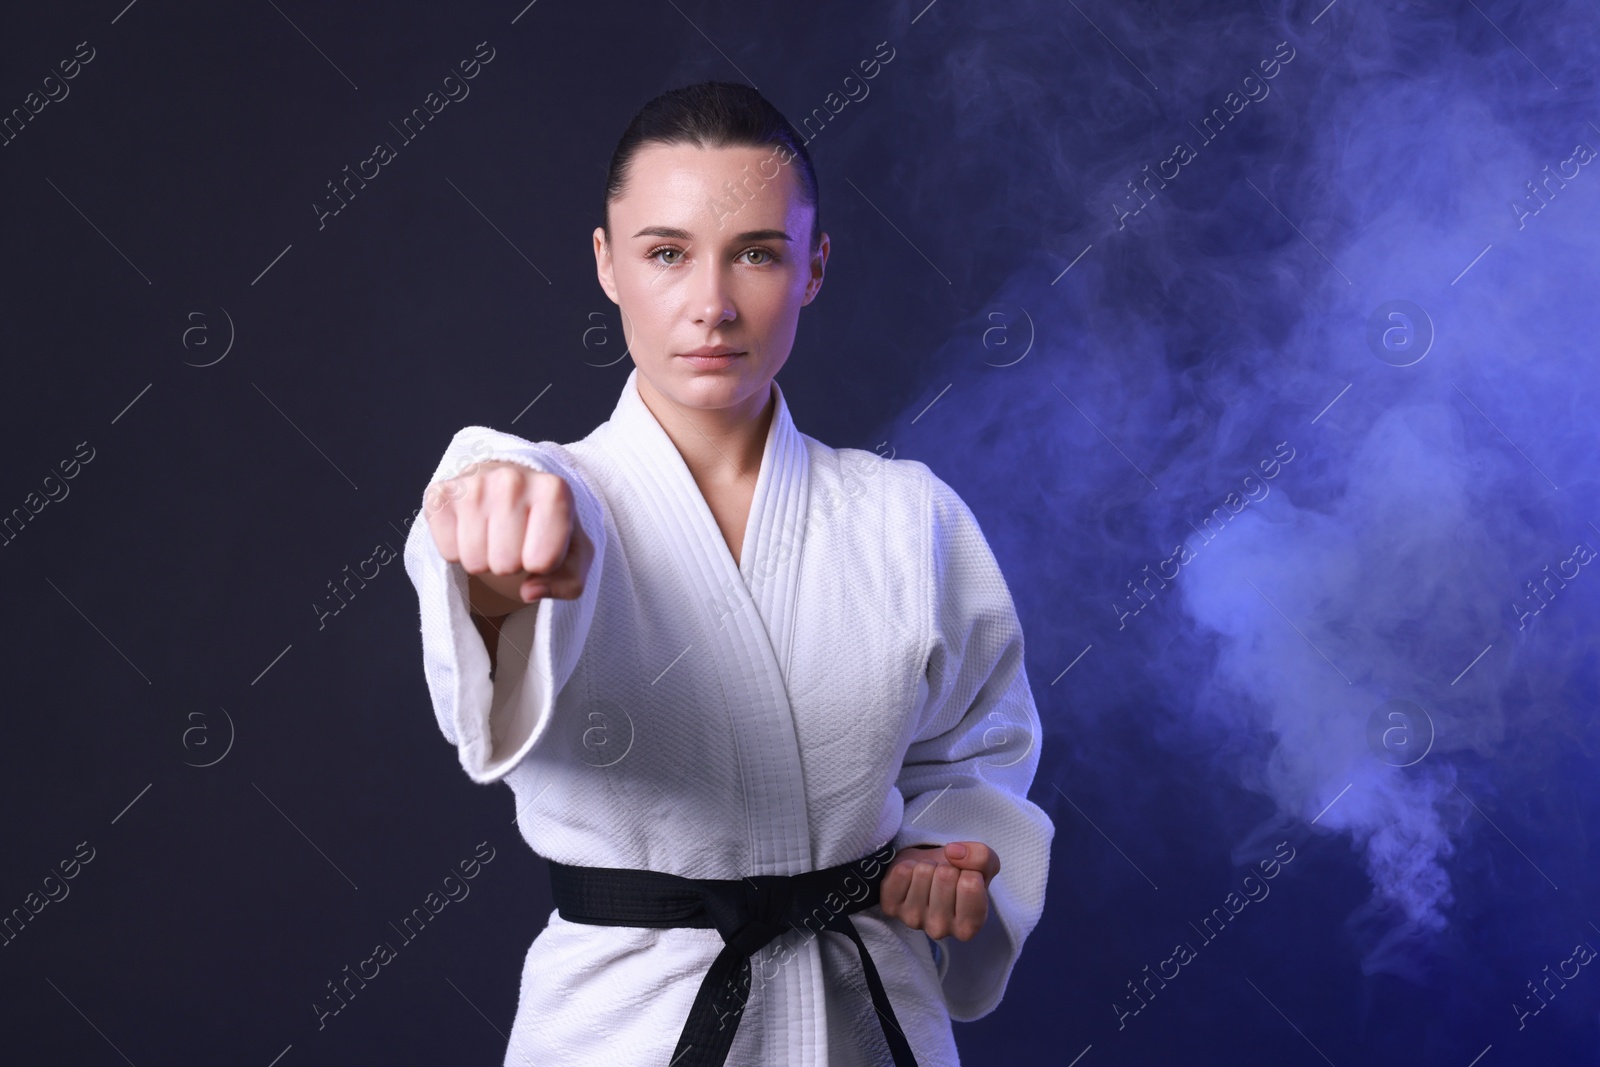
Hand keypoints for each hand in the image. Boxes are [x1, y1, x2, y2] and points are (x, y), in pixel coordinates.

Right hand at [424, 459, 593, 611]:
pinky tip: (470, 528)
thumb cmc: (544, 525)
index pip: (543, 562)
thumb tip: (530, 592)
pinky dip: (458, 551)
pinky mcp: (440, 493)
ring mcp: (474, 483)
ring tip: (493, 534)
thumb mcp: (573, 554)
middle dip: (512, 564)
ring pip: (475, 562)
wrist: (510, 489)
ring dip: (485, 560)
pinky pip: (448, 553)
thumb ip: (569, 582)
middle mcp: (513, 479)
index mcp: (553, 490)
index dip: (543, 565)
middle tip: (513, 540)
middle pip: (506, 564)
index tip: (541, 543)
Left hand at [878, 841, 999, 941]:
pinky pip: (901, 872)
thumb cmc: (960, 875)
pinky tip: (913, 879)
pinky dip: (908, 865)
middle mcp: (940, 930)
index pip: (970, 885)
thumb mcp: (984, 865)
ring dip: (928, 865)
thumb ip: (982, 857)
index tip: (964, 878)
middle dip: (947, 867)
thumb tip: (952, 852)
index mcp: (969, 926)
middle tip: (945, 877)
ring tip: (930, 877)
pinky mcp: (891, 907)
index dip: (969, 871)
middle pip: (945, 876)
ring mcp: (913, 920)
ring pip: (923, 872)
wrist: (930, 872)